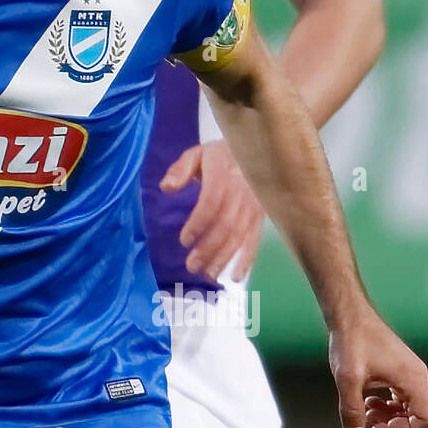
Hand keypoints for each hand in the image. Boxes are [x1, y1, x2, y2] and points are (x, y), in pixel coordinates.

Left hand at [159, 138, 264, 280]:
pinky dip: (248, 259)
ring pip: (240, 236)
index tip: (184, 241)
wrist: (255, 150)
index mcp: (223, 176)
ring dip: (224, 257)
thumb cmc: (219, 156)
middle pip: (225, 225)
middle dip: (209, 248)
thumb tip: (166, 187)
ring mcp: (254, 206)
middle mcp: (241, 192)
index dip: (198, 224)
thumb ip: (180, 169)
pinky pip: (255, 240)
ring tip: (209, 275)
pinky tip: (237, 277)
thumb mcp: (197, 154)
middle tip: (191, 266)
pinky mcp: (262, 217)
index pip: (211, 203)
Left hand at [329, 314, 427, 427]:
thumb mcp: (348, 379)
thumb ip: (351, 410)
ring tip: (366, 413)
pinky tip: (368, 403)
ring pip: (409, 408)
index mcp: (412, 379)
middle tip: (371, 427)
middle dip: (396, 427)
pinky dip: (387, 406)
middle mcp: (416, 377)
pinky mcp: (399, 371)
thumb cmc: (352, 340)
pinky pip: (401, 398)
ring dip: (389, 417)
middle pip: (420, 416)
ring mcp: (409, 374)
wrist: (349, 316)